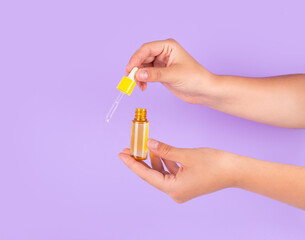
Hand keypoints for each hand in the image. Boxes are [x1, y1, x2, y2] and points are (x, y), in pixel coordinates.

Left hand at [118, 139, 236, 202]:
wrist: (236, 171)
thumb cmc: (215, 164)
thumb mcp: (186, 155)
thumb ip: (165, 150)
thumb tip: (149, 143)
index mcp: (173, 189)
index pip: (146, 175)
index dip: (132, 164)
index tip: (121, 154)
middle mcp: (175, 193)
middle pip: (152, 175)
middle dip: (141, 161)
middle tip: (129, 148)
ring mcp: (181, 190)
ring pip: (161, 173)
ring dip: (153, 159)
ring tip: (145, 145)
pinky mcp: (186, 185)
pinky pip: (170, 173)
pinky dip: (164, 162)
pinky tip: (159, 150)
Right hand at [126, 39, 215, 104]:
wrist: (203, 91)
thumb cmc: (195, 78)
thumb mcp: (174, 75)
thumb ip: (155, 74)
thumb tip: (138, 74)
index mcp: (168, 46)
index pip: (146, 49)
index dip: (136, 58)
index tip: (129, 69)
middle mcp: (163, 52)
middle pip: (142, 57)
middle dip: (135, 68)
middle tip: (129, 79)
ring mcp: (160, 62)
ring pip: (142, 66)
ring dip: (137, 75)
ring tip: (138, 85)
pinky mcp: (159, 72)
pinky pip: (145, 74)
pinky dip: (141, 80)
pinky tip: (143, 87)